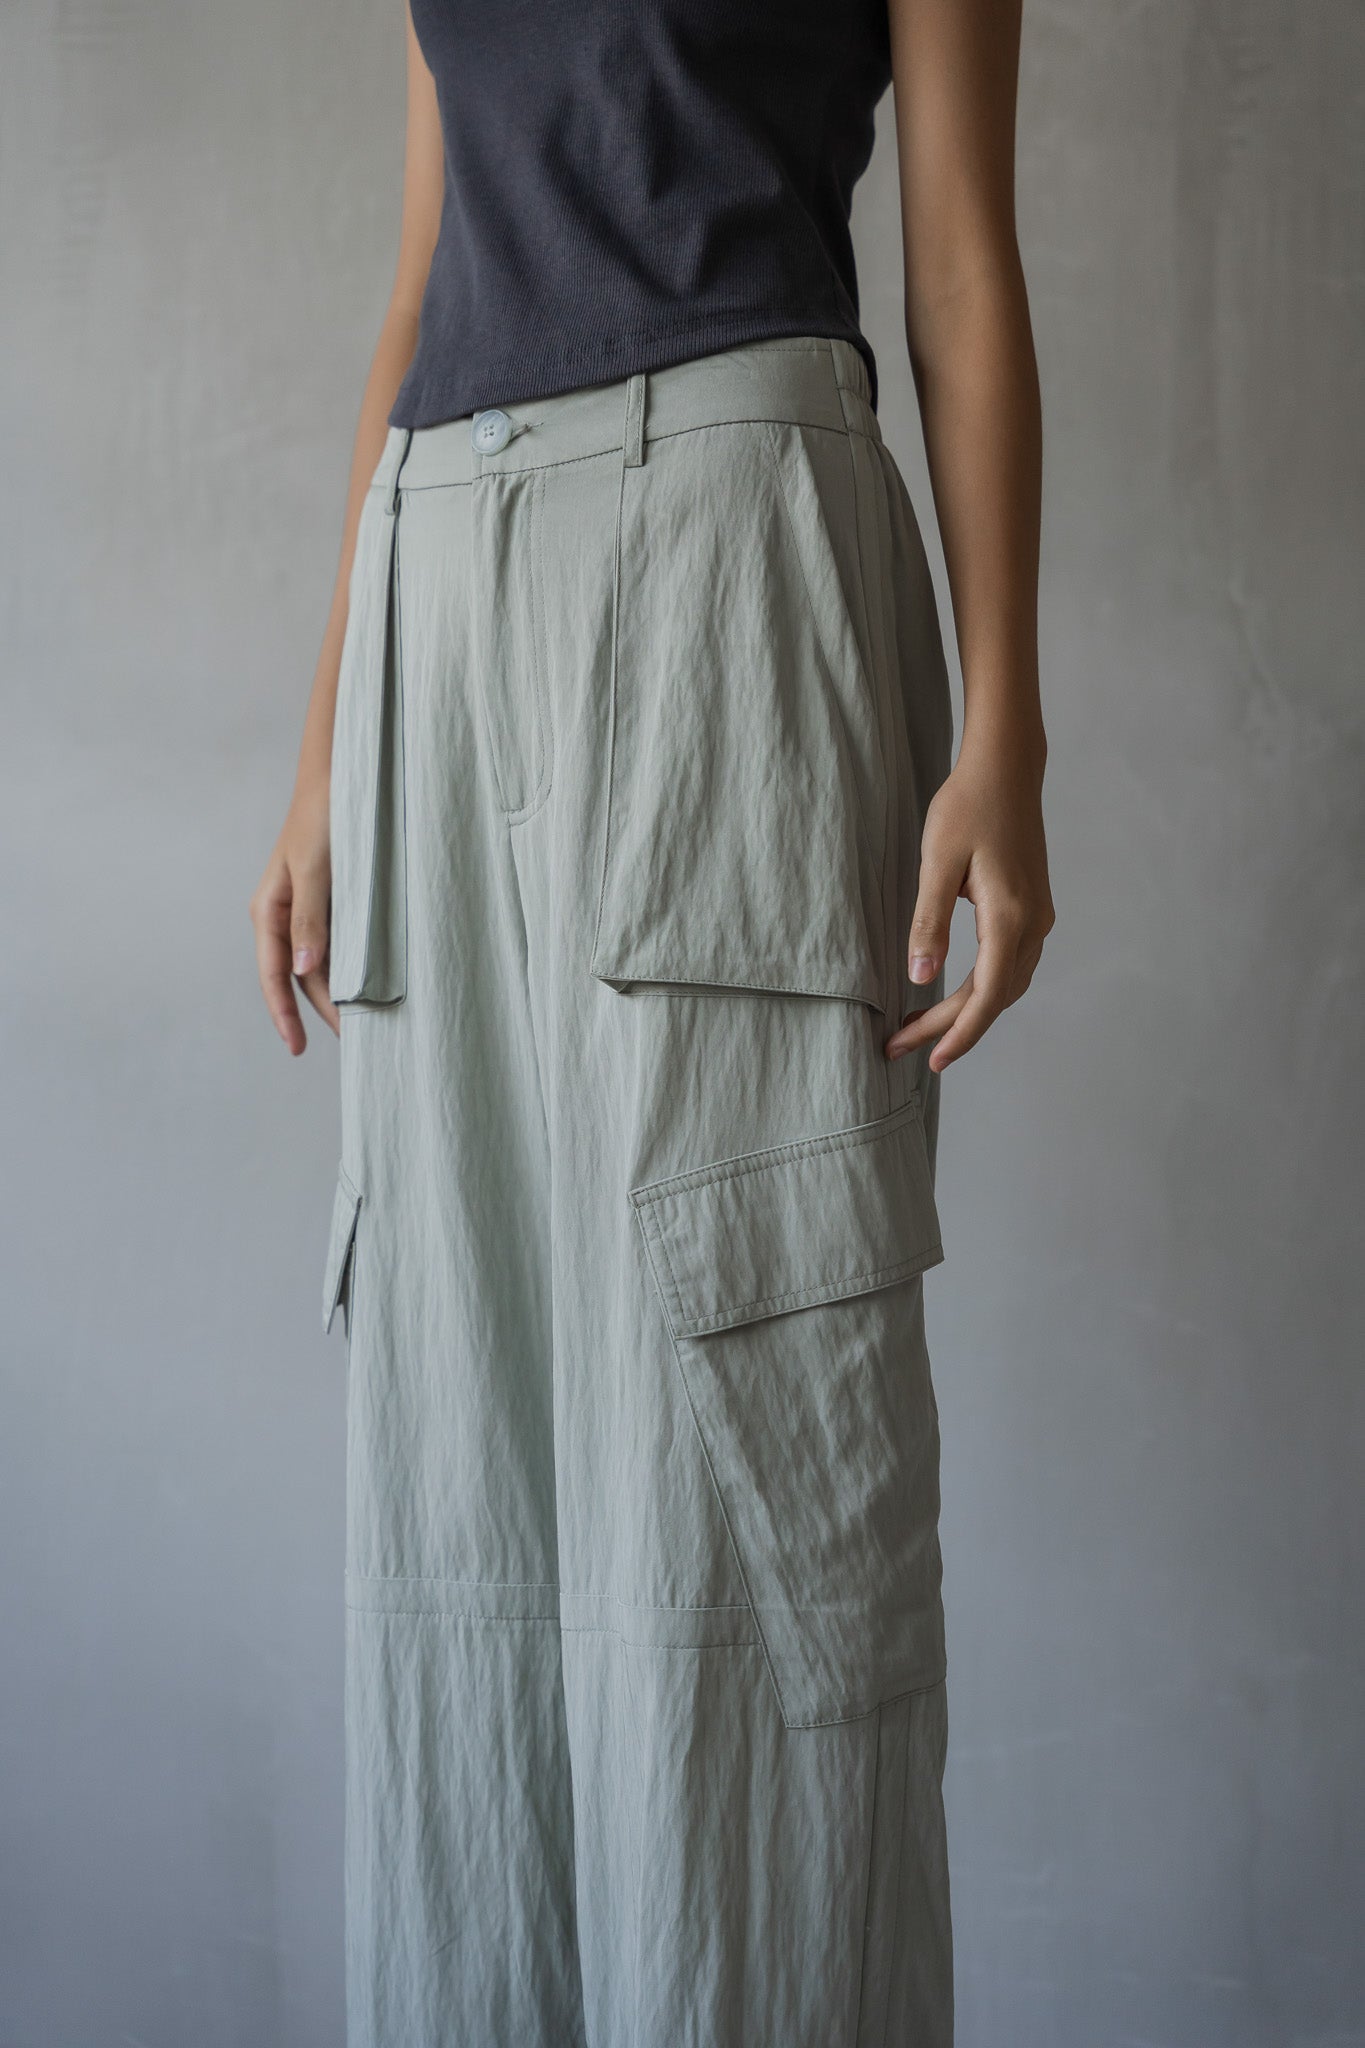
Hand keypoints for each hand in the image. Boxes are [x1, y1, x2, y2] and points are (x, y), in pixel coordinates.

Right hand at [249, 775, 338, 1054]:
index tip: (298, 1046)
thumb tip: (305, 970)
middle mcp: (284, 916)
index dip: (284, 1013)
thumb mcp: (314, 870)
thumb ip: (311, 919)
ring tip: (365, 1025)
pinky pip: (338, 946)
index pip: (274, 974)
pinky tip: (368, 987)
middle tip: (354, 1043)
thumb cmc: (323, 819)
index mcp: (269, 911)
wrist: (342, 779)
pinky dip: (350, 969)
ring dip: (338, 994)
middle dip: (319, 1012)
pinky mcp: (332, 905)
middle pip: (299, 977)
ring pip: (320, 965)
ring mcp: (308, 912)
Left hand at [885, 738, 1053, 1072]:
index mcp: (1008, 916)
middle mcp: (1032, 924)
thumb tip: (919, 978)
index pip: (985, 996)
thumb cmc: (967, 806)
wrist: (1006, 767)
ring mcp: (1037, 917)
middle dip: (948, 1027)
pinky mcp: (1032, 908)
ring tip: (918, 1027)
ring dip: (964, 1011)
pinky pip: (1009, 965)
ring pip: (1004, 984)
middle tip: (899, 1045)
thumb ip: (929, 922)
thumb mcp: (937, 862)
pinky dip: (981, 989)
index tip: (930, 1062)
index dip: (958, 1034)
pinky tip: (951, 994)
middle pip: (993, 997)